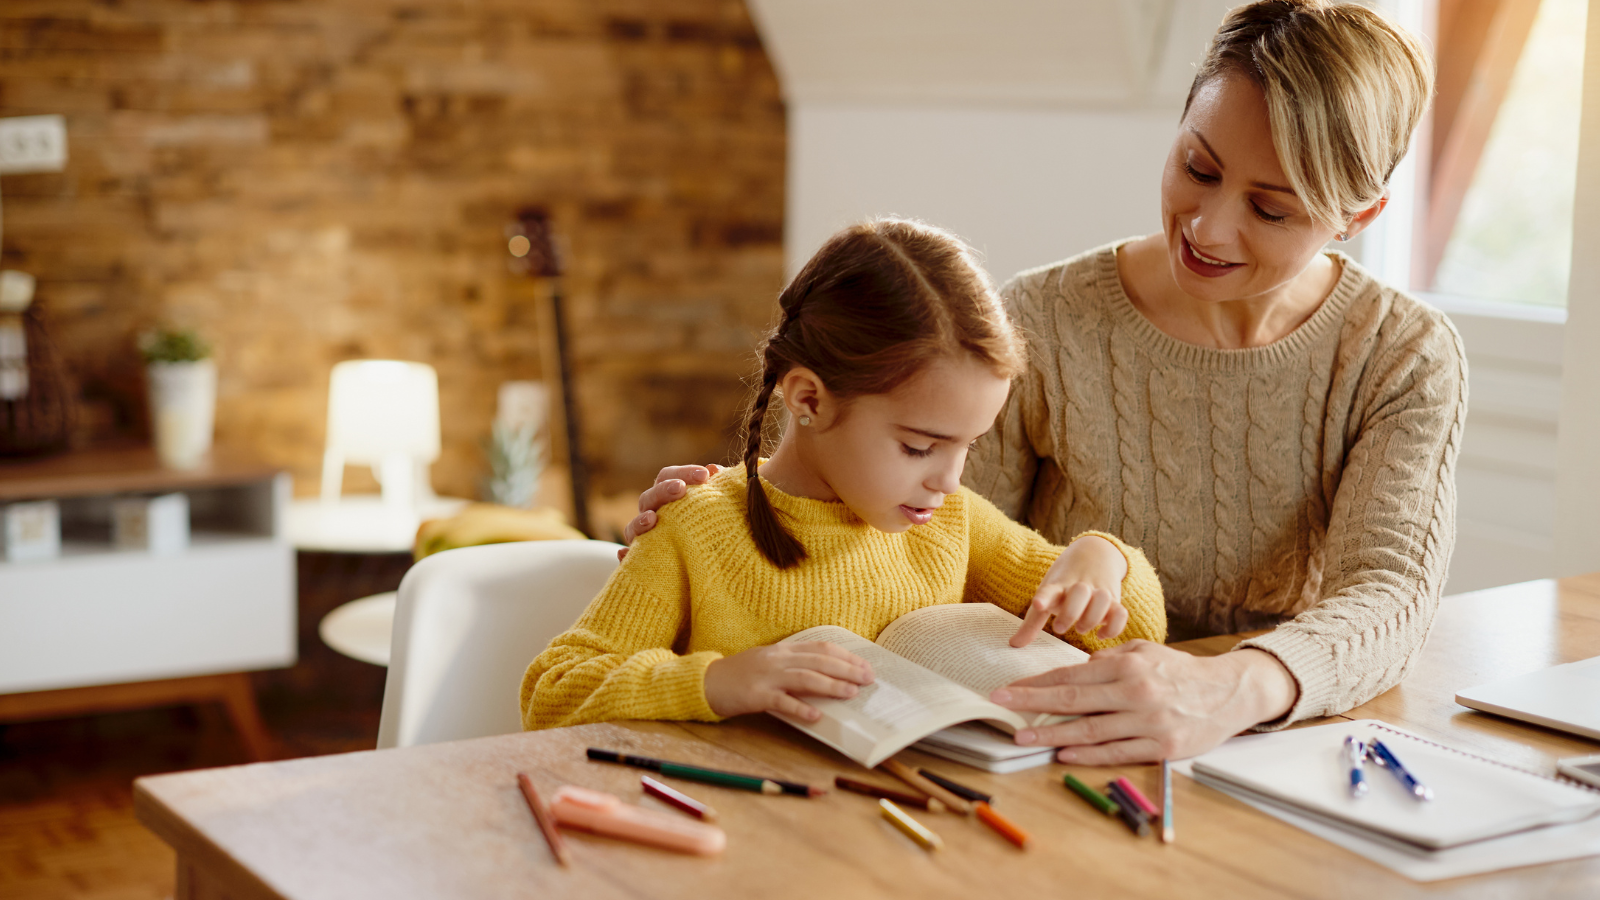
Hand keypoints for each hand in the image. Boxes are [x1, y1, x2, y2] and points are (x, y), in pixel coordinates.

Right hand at [618, 464, 723, 560]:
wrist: (704, 567)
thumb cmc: (711, 529)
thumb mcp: (715, 508)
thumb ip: (714, 488)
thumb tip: (715, 469)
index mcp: (668, 497)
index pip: (668, 476)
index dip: (684, 473)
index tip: (705, 474)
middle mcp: (653, 515)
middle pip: (649, 497)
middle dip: (663, 491)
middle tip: (680, 489)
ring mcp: (645, 538)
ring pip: (633, 527)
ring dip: (639, 522)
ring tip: (651, 519)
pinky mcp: (642, 561)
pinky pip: (627, 559)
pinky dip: (625, 556)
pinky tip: (624, 554)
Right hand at [703, 642, 874, 721]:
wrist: (706, 682)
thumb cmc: (741, 675)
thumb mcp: (769, 663)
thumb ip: (794, 666)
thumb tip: (827, 677)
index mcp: (782, 650)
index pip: (821, 648)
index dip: (845, 656)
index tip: (865, 664)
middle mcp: (777, 660)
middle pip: (818, 661)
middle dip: (846, 669)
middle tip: (868, 679)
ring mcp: (766, 677)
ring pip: (804, 678)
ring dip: (830, 685)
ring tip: (850, 694)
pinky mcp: (755, 696)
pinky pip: (781, 702)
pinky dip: (800, 708)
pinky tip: (816, 716)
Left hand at [989, 643, 1298, 763]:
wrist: (1229, 692)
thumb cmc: (1180, 671)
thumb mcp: (1145, 652)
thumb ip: (1109, 659)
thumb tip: (1076, 667)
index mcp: (1127, 666)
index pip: (1071, 674)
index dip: (1036, 682)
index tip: (1008, 687)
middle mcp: (1135, 692)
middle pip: (1072, 700)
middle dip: (1031, 703)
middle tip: (1000, 705)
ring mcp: (1147, 722)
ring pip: (1089, 731)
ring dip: (1051, 735)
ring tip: (1023, 737)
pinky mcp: (1161, 747)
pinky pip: (1116, 752)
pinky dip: (1087, 755)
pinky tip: (1063, 755)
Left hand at [1010, 535, 1128, 646]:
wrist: (1095, 554)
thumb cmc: (1065, 582)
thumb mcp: (1048, 595)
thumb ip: (1032, 623)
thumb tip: (1013, 645)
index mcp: (1059, 585)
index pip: (1050, 589)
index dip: (1044, 597)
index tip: (1038, 604)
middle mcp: (1080, 586)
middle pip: (1079, 593)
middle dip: (1071, 612)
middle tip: (1060, 628)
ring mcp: (1099, 591)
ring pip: (1103, 599)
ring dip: (1093, 617)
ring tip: (1082, 629)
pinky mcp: (1115, 600)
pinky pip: (1121, 612)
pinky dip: (1114, 626)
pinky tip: (1102, 634)